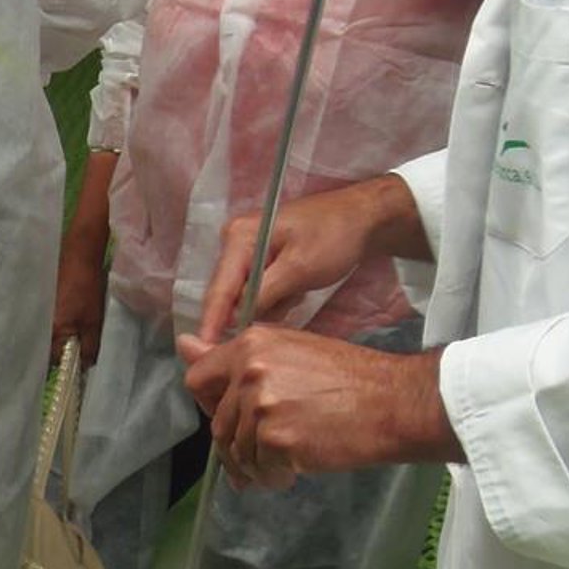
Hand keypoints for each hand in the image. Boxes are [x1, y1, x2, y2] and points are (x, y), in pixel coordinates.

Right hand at [51, 240, 108, 365]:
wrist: (77, 255)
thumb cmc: (87, 288)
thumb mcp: (94, 322)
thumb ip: (89, 347)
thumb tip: (84, 365)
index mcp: (53, 333)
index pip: (55, 361)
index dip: (66, 366)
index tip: (75, 369)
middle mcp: (39, 326)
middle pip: (46, 349)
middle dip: (59, 354)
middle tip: (74, 354)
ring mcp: (37, 313)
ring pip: (46, 336)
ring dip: (56, 340)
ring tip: (70, 338)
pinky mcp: (39, 302)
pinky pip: (44, 323)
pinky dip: (53, 327)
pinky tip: (64, 322)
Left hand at [176, 327, 459, 488]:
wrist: (395, 402)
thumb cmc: (351, 379)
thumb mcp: (291, 351)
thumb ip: (238, 357)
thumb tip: (183, 346)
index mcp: (250, 344)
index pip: (199, 379)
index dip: (211, 405)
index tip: (230, 419)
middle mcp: (250, 370)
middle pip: (218, 423)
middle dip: (236, 446)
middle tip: (260, 457)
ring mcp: (262, 405)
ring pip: (237, 450)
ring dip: (257, 466)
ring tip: (284, 464)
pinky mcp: (277, 438)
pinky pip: (261, 469)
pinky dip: (274, 477)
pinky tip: (295, 470)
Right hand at [191, 175, 424, 349]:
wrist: (363, 218)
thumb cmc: (334, 237)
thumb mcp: (299, 268)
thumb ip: (263, 295)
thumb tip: (235, 321)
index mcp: (239, 237)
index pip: (219, 288)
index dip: (211, 322)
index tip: (205, 350)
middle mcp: (236, 241)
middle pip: (228, 293)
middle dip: (248, 313)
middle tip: (270, 324)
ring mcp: (248, 249)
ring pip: (245, 295)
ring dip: (269, 305)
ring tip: (297, 293)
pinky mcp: (262, 259)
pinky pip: (259, 290)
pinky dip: (277, 297)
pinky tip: (298, 289)